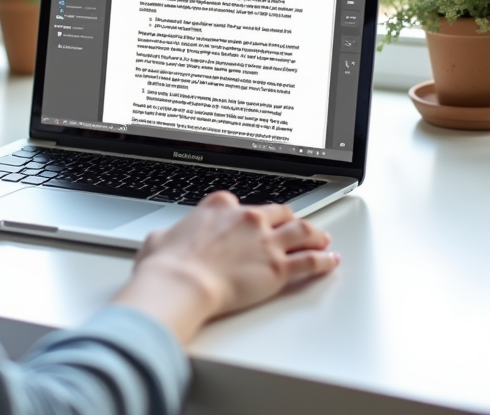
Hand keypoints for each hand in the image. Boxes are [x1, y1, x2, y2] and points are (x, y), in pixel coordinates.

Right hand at [113, 191, 337, 343]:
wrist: (182, 283)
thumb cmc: (168, 265)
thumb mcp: (160, 239)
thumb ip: (169, 236)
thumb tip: (163, 241)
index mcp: (219, 206)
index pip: (243, 205)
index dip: (250, 215)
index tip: (254, 220)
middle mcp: (248, 219)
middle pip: (279, 213)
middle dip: (288, 220)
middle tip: (296, 226)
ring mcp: (266, 242)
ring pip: (302, 231)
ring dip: (315, 234)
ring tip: (323, 238)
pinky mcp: (279, 268)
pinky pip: (310, 261)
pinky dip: (324, 260)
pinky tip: (330, 260)